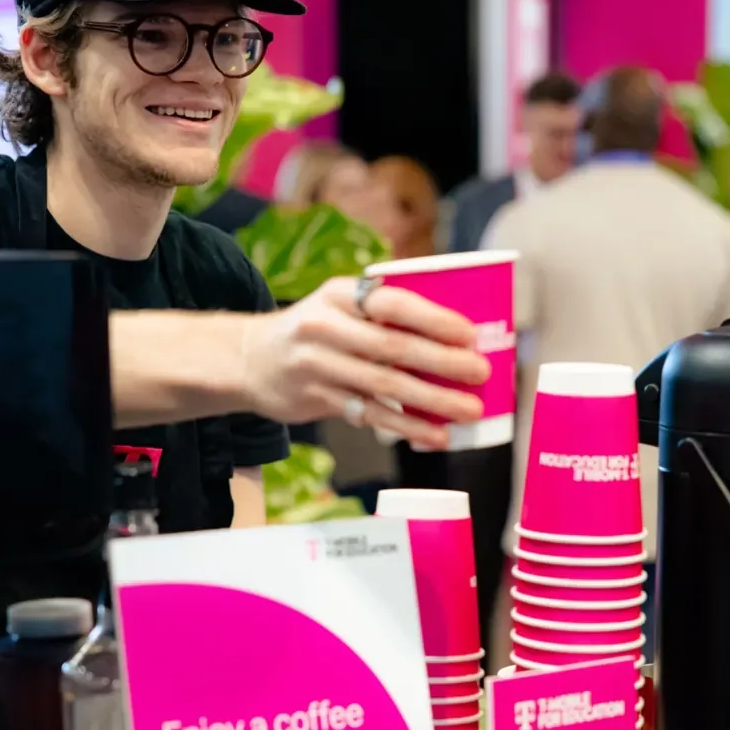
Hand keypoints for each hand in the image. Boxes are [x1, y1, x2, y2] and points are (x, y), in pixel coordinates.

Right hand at [241, 277, 489, 447]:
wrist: (248, 358)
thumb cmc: (315, 329)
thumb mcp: (338, 304)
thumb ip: (382, 312)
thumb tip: (454, 335)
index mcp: (339, 294)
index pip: (392, 303)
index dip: (433, 319)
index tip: (469, 334)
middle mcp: (326, 327)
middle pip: (392, 347)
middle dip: (442, 362)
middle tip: (480, 373)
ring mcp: (318, 365)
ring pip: (384, 385)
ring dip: (432, 400)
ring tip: (469, 410)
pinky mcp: (317, 399)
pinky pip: (370, 415)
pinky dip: (406, 426)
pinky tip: (435, 435)